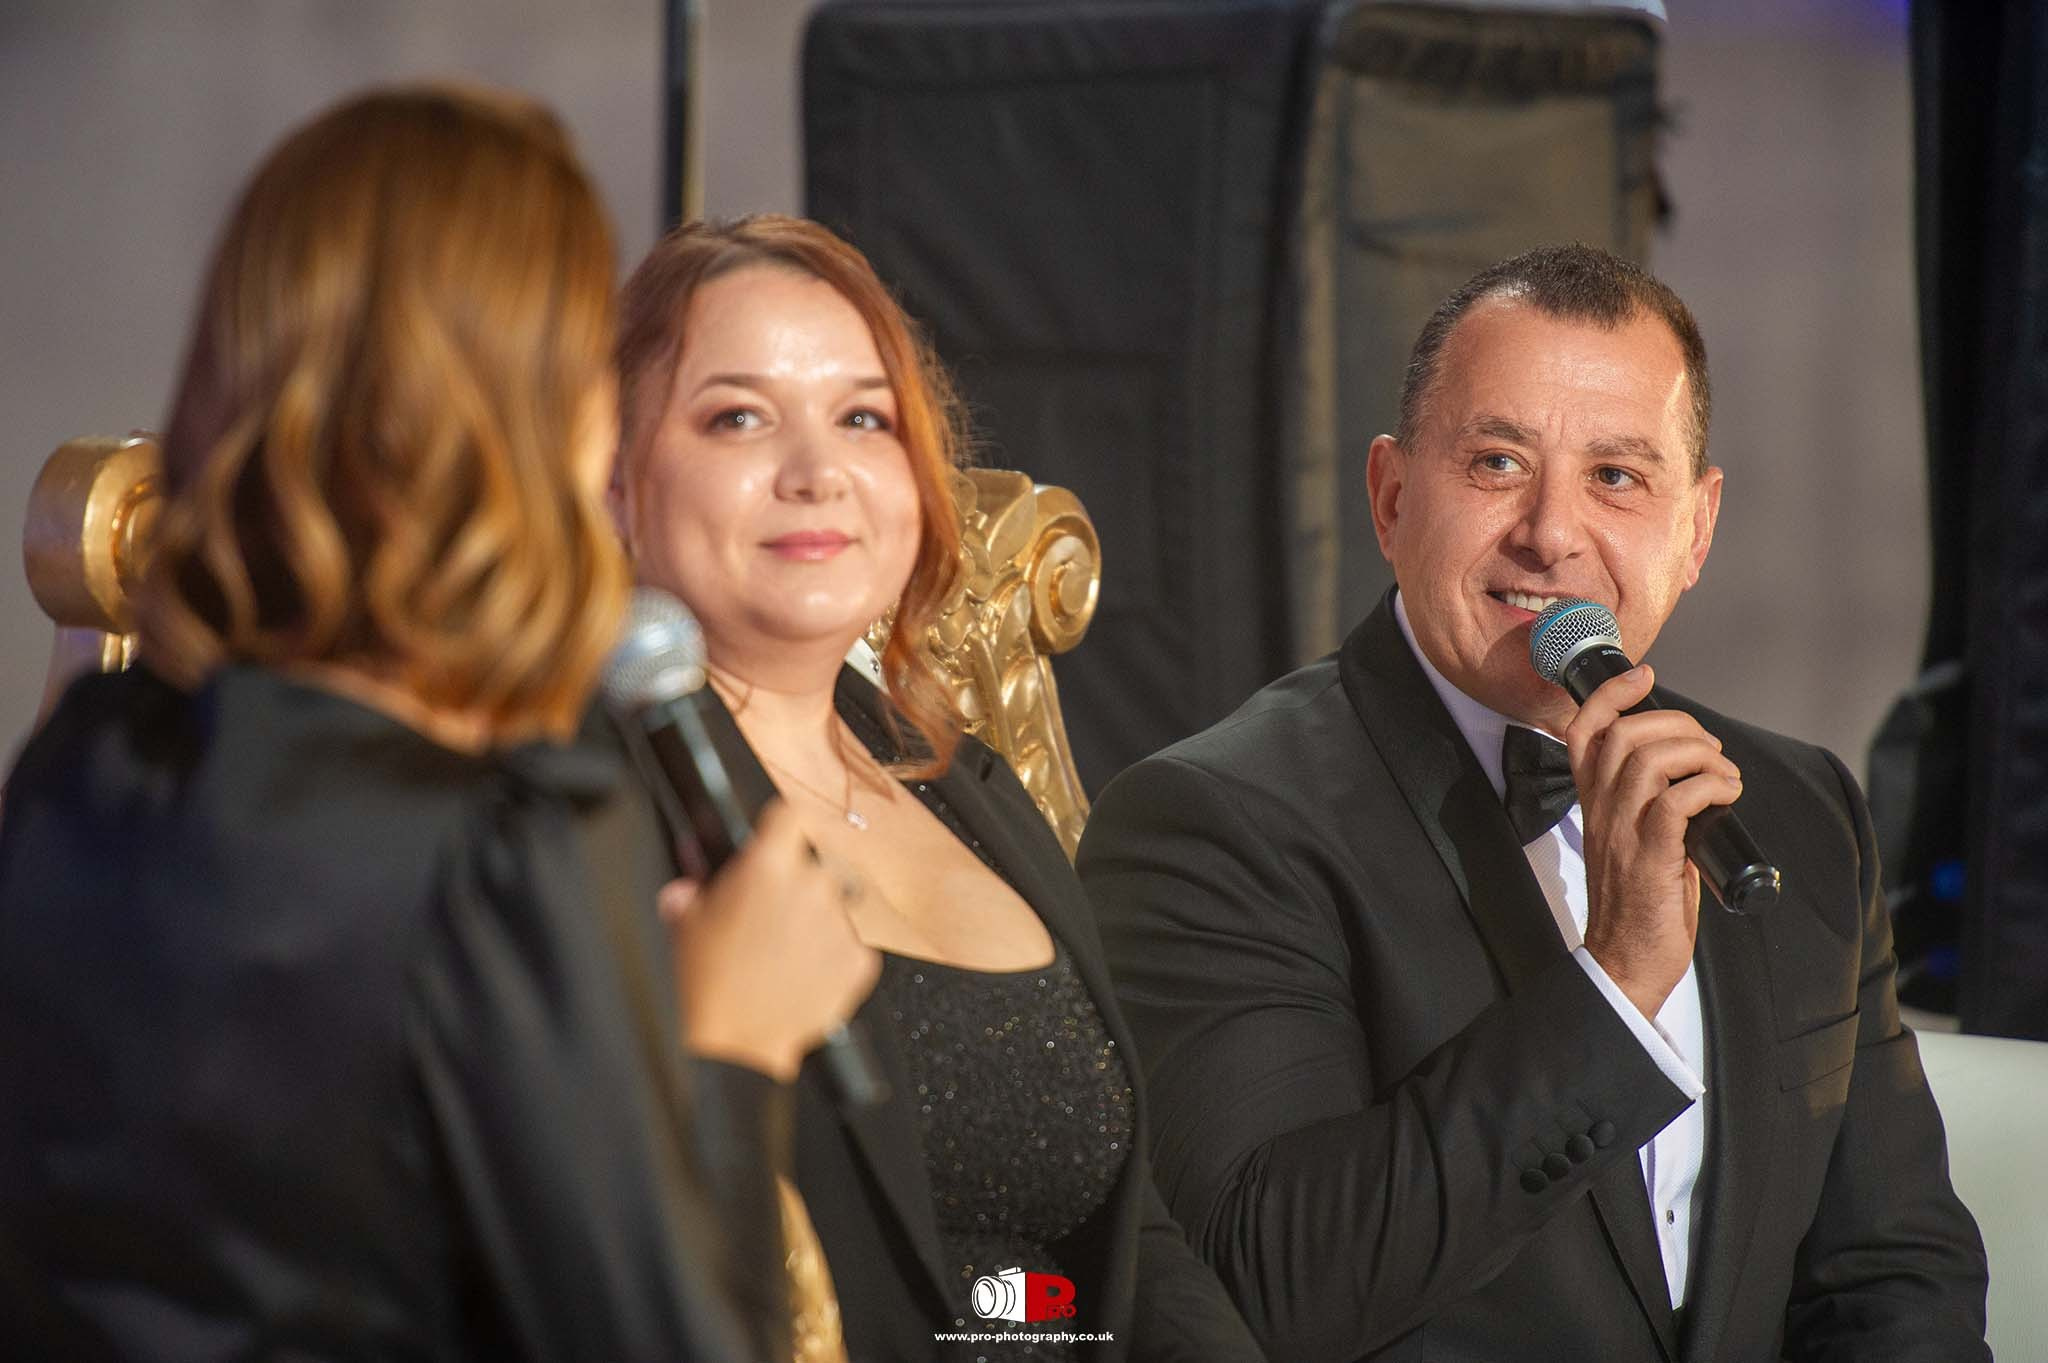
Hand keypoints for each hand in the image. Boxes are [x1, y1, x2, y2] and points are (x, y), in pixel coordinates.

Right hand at [661, 799, 880, 1081]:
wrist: (736, 1043)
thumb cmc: (709, 984)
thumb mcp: (686, 921)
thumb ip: (695, 881)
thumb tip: (693, 864)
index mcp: (767, 867)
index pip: (792, 815)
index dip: (785, 828)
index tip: (780, 840)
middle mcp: (811, 887)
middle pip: (819, 862)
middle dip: (801, 880)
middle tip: (776, 911)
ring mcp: (841, 922)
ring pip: (840, 903)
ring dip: (820, 917)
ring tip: (788, 948)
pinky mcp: (860, 958)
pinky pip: (856, 942)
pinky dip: (836, 952)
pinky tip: (806, 969)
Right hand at [1564, 664, 1742, 1017]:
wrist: (1625, 962)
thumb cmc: (1638, 906)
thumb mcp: (1634, 842)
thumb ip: (1652, 806)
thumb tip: (1697, 780)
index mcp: (1595, 804)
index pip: (1584, 731)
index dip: (1612, 693)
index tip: (1644, 676)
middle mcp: (1601, 811)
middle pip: (1623, 734)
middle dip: (1678, 724)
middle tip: (1710, 750)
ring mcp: (1621, 833)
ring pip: (1648, 759)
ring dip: (1700, 755)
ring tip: (1724, 776)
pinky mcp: (1649, 859)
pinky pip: (1674, 802)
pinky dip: (1708, 787)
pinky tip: (1725, 798)